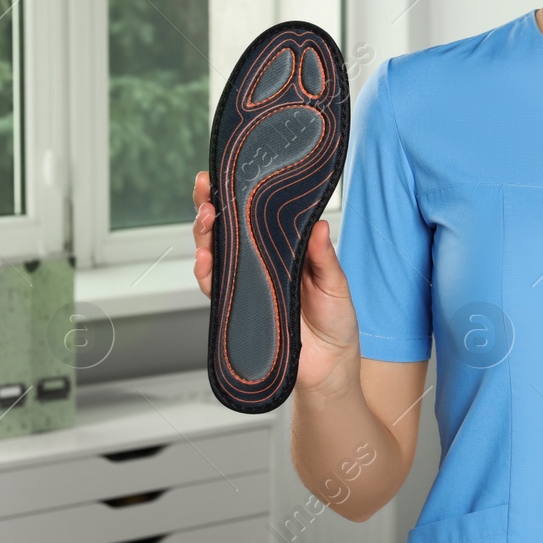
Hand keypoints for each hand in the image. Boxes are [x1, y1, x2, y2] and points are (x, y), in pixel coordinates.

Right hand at [192, 171, 362, 395]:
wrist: (330, 369)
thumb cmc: (335, 323)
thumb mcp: (336, 284)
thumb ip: (324, 257)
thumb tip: (319, 224)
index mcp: (283, 250)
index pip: (255, 217)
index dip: (238, 196)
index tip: (229, 173)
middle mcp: (259, 265)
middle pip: (227, 231)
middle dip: (212, 206)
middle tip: (208, 188)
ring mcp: (247, 287)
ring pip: (216, 255)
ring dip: (206, 234)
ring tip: (207, 217)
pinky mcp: (239, 311)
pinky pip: (217, 290)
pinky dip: (208, 273)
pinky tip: (206, 257)